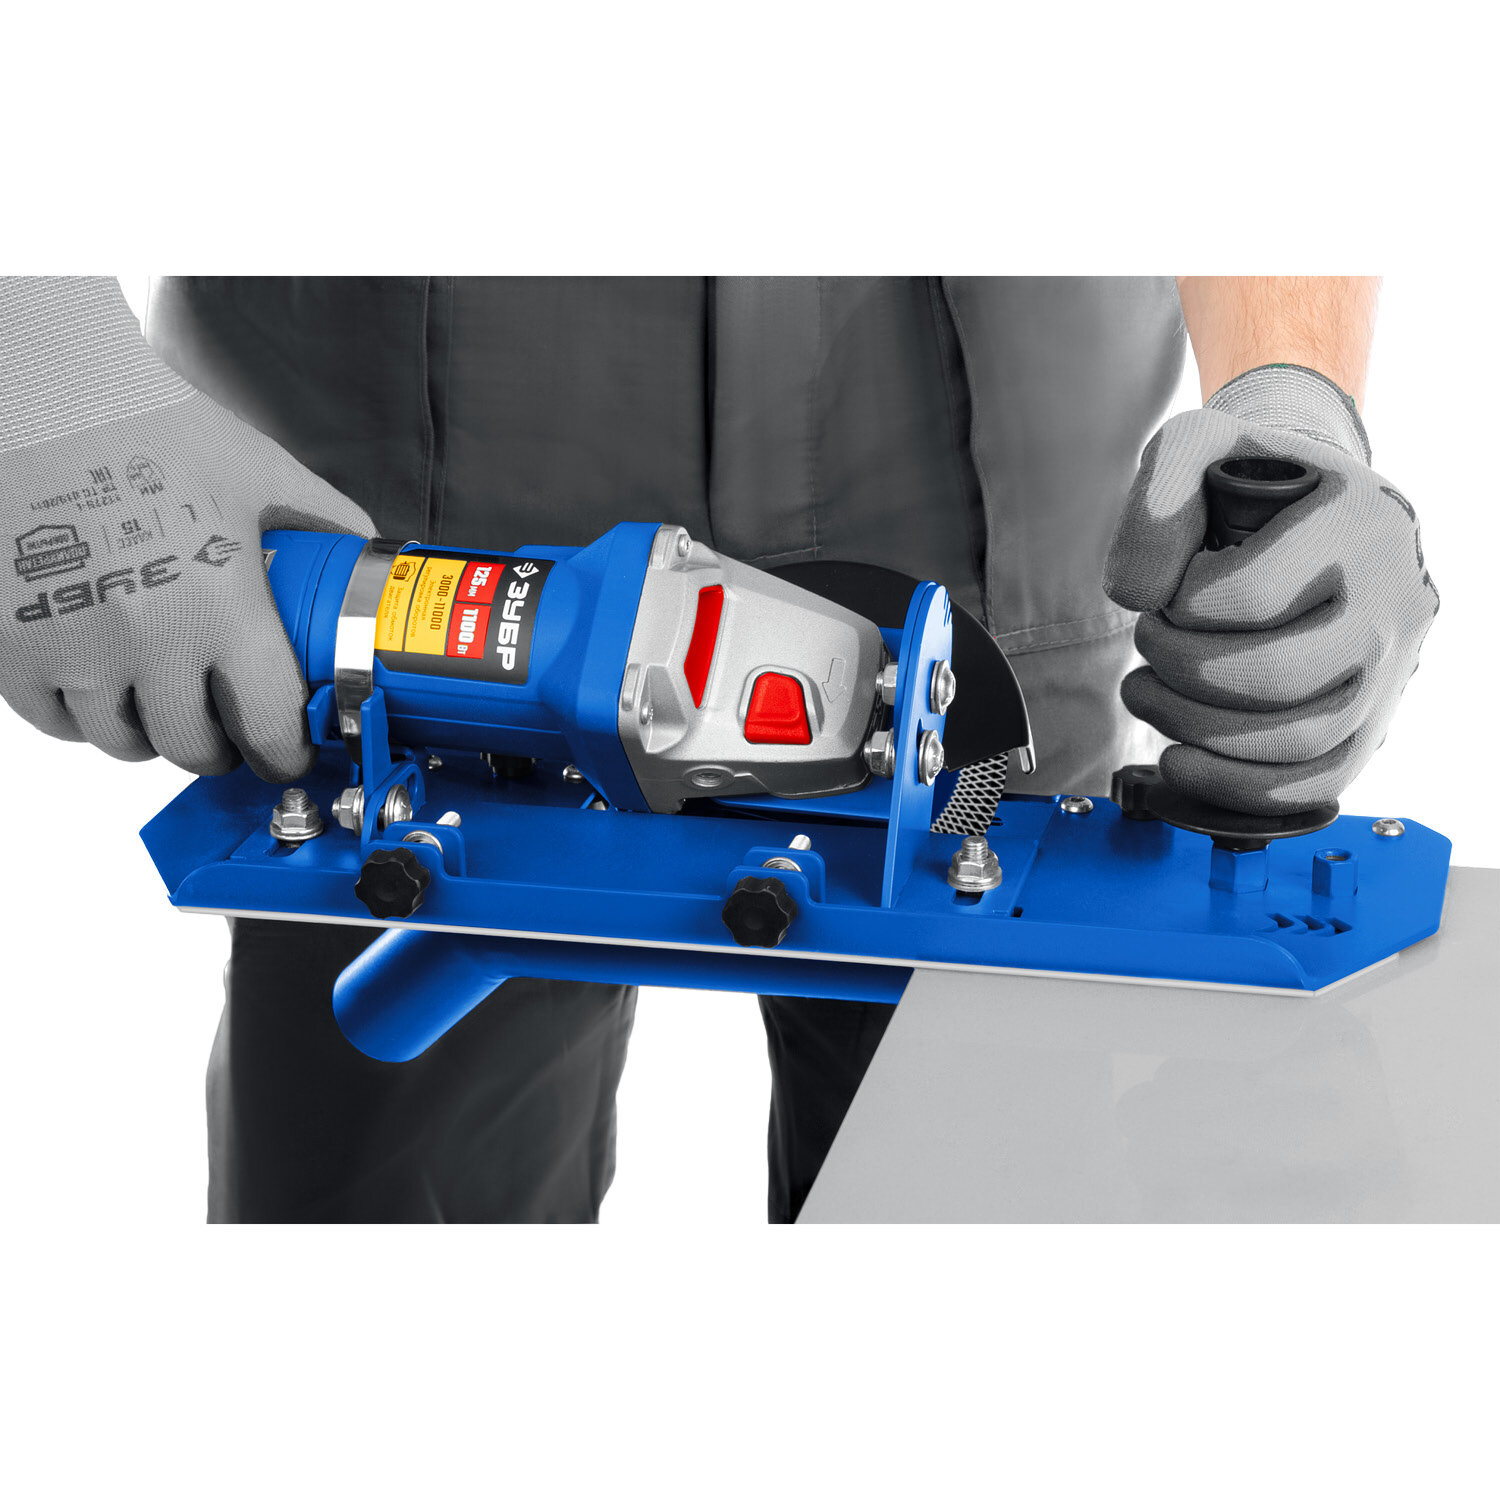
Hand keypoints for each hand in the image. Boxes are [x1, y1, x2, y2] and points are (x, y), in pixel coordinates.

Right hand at [2, 281, 374, 779]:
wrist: (36, 400)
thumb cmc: (144, 427)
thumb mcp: (258, 473)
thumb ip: (323, 525)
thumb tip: (371, 564)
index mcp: (221, 604)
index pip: (267, 726)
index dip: (283, 749)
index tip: (285, 749)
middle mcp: (148, 639)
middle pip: (194, 749)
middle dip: (219, 744)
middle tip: (225, 722)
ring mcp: (73, 650)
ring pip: (124, 744)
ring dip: (151, 731)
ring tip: (164, 694)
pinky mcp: (10, 649)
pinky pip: (57, 723)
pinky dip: (83, 714)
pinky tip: (102, 676)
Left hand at [1103, 365, 1437, 814]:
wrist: (1320, 510)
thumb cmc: (1253, 485)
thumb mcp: (1196, 449)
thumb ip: (1156, 501)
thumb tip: (1136, 593)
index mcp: (1357, 523)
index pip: (1246, 598)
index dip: (1176, 609)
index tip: (1161, 596)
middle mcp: (1393, 599)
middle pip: (1273, 678)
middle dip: (1178, 673)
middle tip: (1146, 647)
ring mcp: (1393, 669)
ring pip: (1296, 741)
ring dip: (1194, 731)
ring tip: (1148, 694)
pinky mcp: (1376, 721)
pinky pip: (1318, 783)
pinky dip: (1238, 787)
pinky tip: (1183, 758)